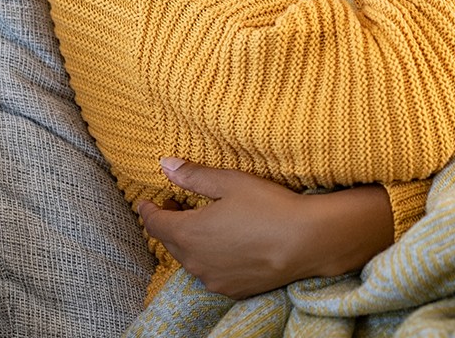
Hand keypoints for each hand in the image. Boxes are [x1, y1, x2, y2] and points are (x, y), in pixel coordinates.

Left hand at [138, 160, 392, 298]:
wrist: (306, 241)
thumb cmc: (268, 206)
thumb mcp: (229, 182)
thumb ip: (194, 176)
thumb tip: (165, 165)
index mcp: (188, 233)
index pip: (154, 223)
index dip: (148, 210)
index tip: (148, 201)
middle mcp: (194, 261)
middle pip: (170, 242)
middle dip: (169, 223)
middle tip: (176, 205)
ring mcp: (212, 278)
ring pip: (190, 259)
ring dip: (189, 241)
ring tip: (202, 223)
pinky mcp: (231, 289)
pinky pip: (210, 272)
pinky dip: (209, 257)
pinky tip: (224, 245)